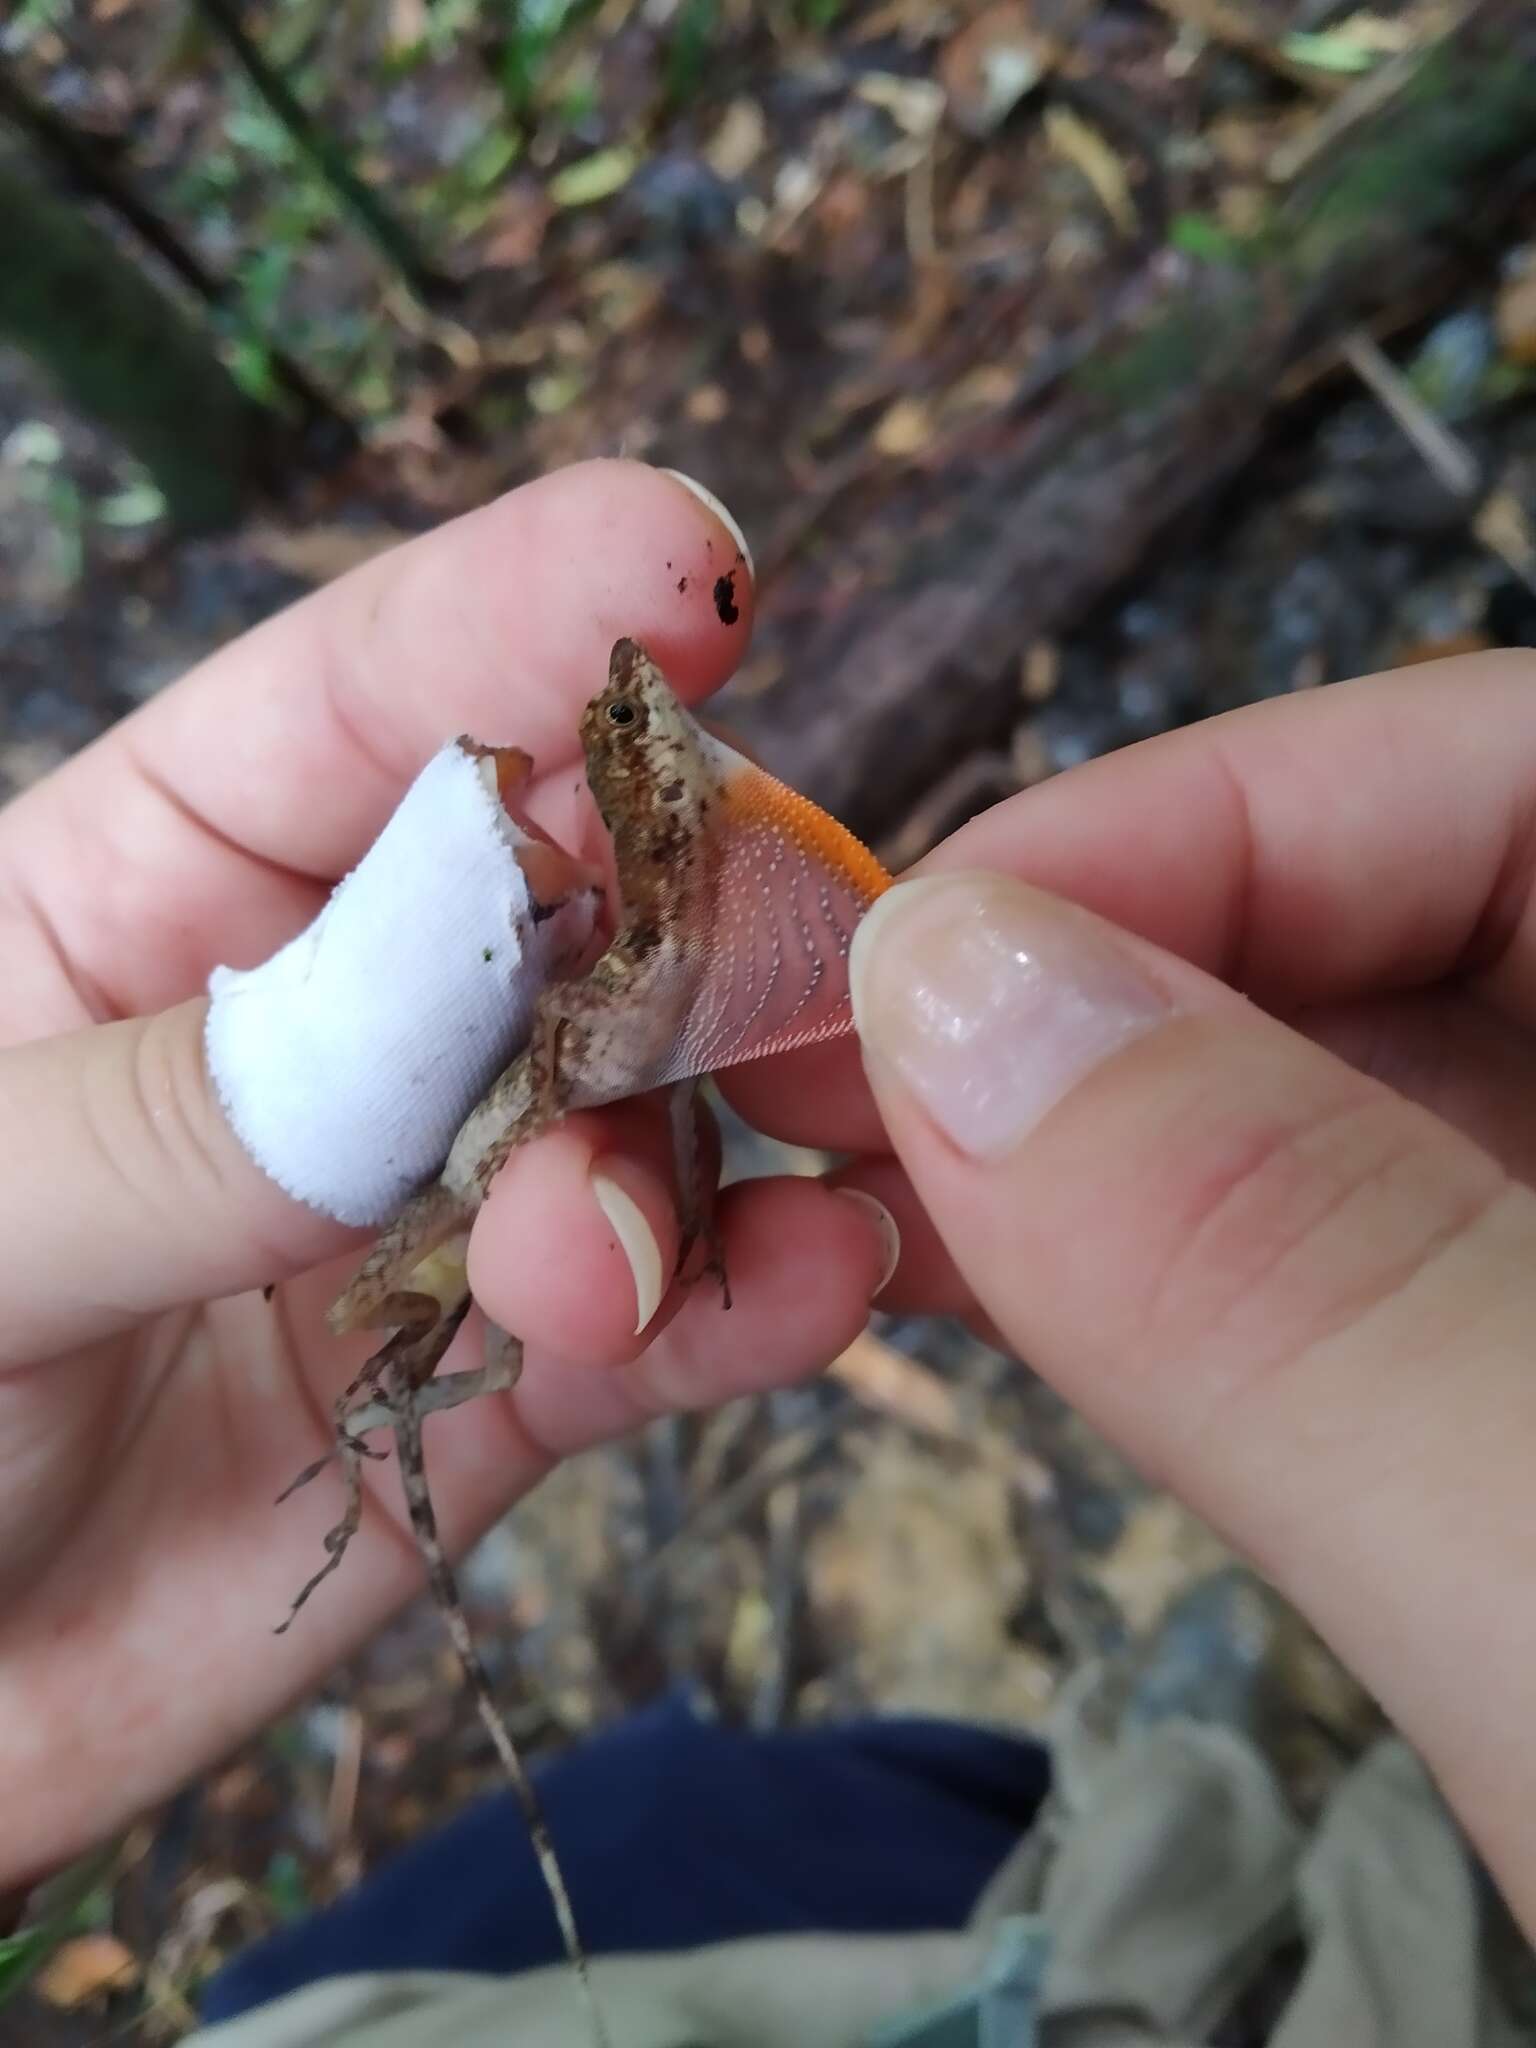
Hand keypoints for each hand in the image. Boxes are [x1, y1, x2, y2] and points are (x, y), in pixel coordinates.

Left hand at [0, 461, 889, 1886]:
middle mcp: (326, 1022)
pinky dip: (753, 1292)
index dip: (530, 616)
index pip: (361, 704)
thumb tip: (455, 987)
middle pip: (561, 892)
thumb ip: (179, 1111)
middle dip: (686, 900)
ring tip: (680, 1224)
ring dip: (706, 1133)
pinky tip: (814, 1279)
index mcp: (144, 894)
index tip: (690, 565)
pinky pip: (662, 1312)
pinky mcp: (500, 1380)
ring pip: (638, 1106)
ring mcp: (425, 1200)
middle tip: (795, 944)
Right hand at [727, 649, 1535, 1934]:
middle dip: (1104, 980)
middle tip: (836, 1095)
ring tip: (867, 1185)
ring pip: (1346, 1088)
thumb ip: (1309, 1286)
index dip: (1192, 821)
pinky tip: (990, 1271)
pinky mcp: (1533, 1389)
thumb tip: (948, 993)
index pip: (1515, 763)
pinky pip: (1330, 1251)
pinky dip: (1147, 1254)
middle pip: (1413, 912)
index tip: (908, 968)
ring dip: (1089, 1125)